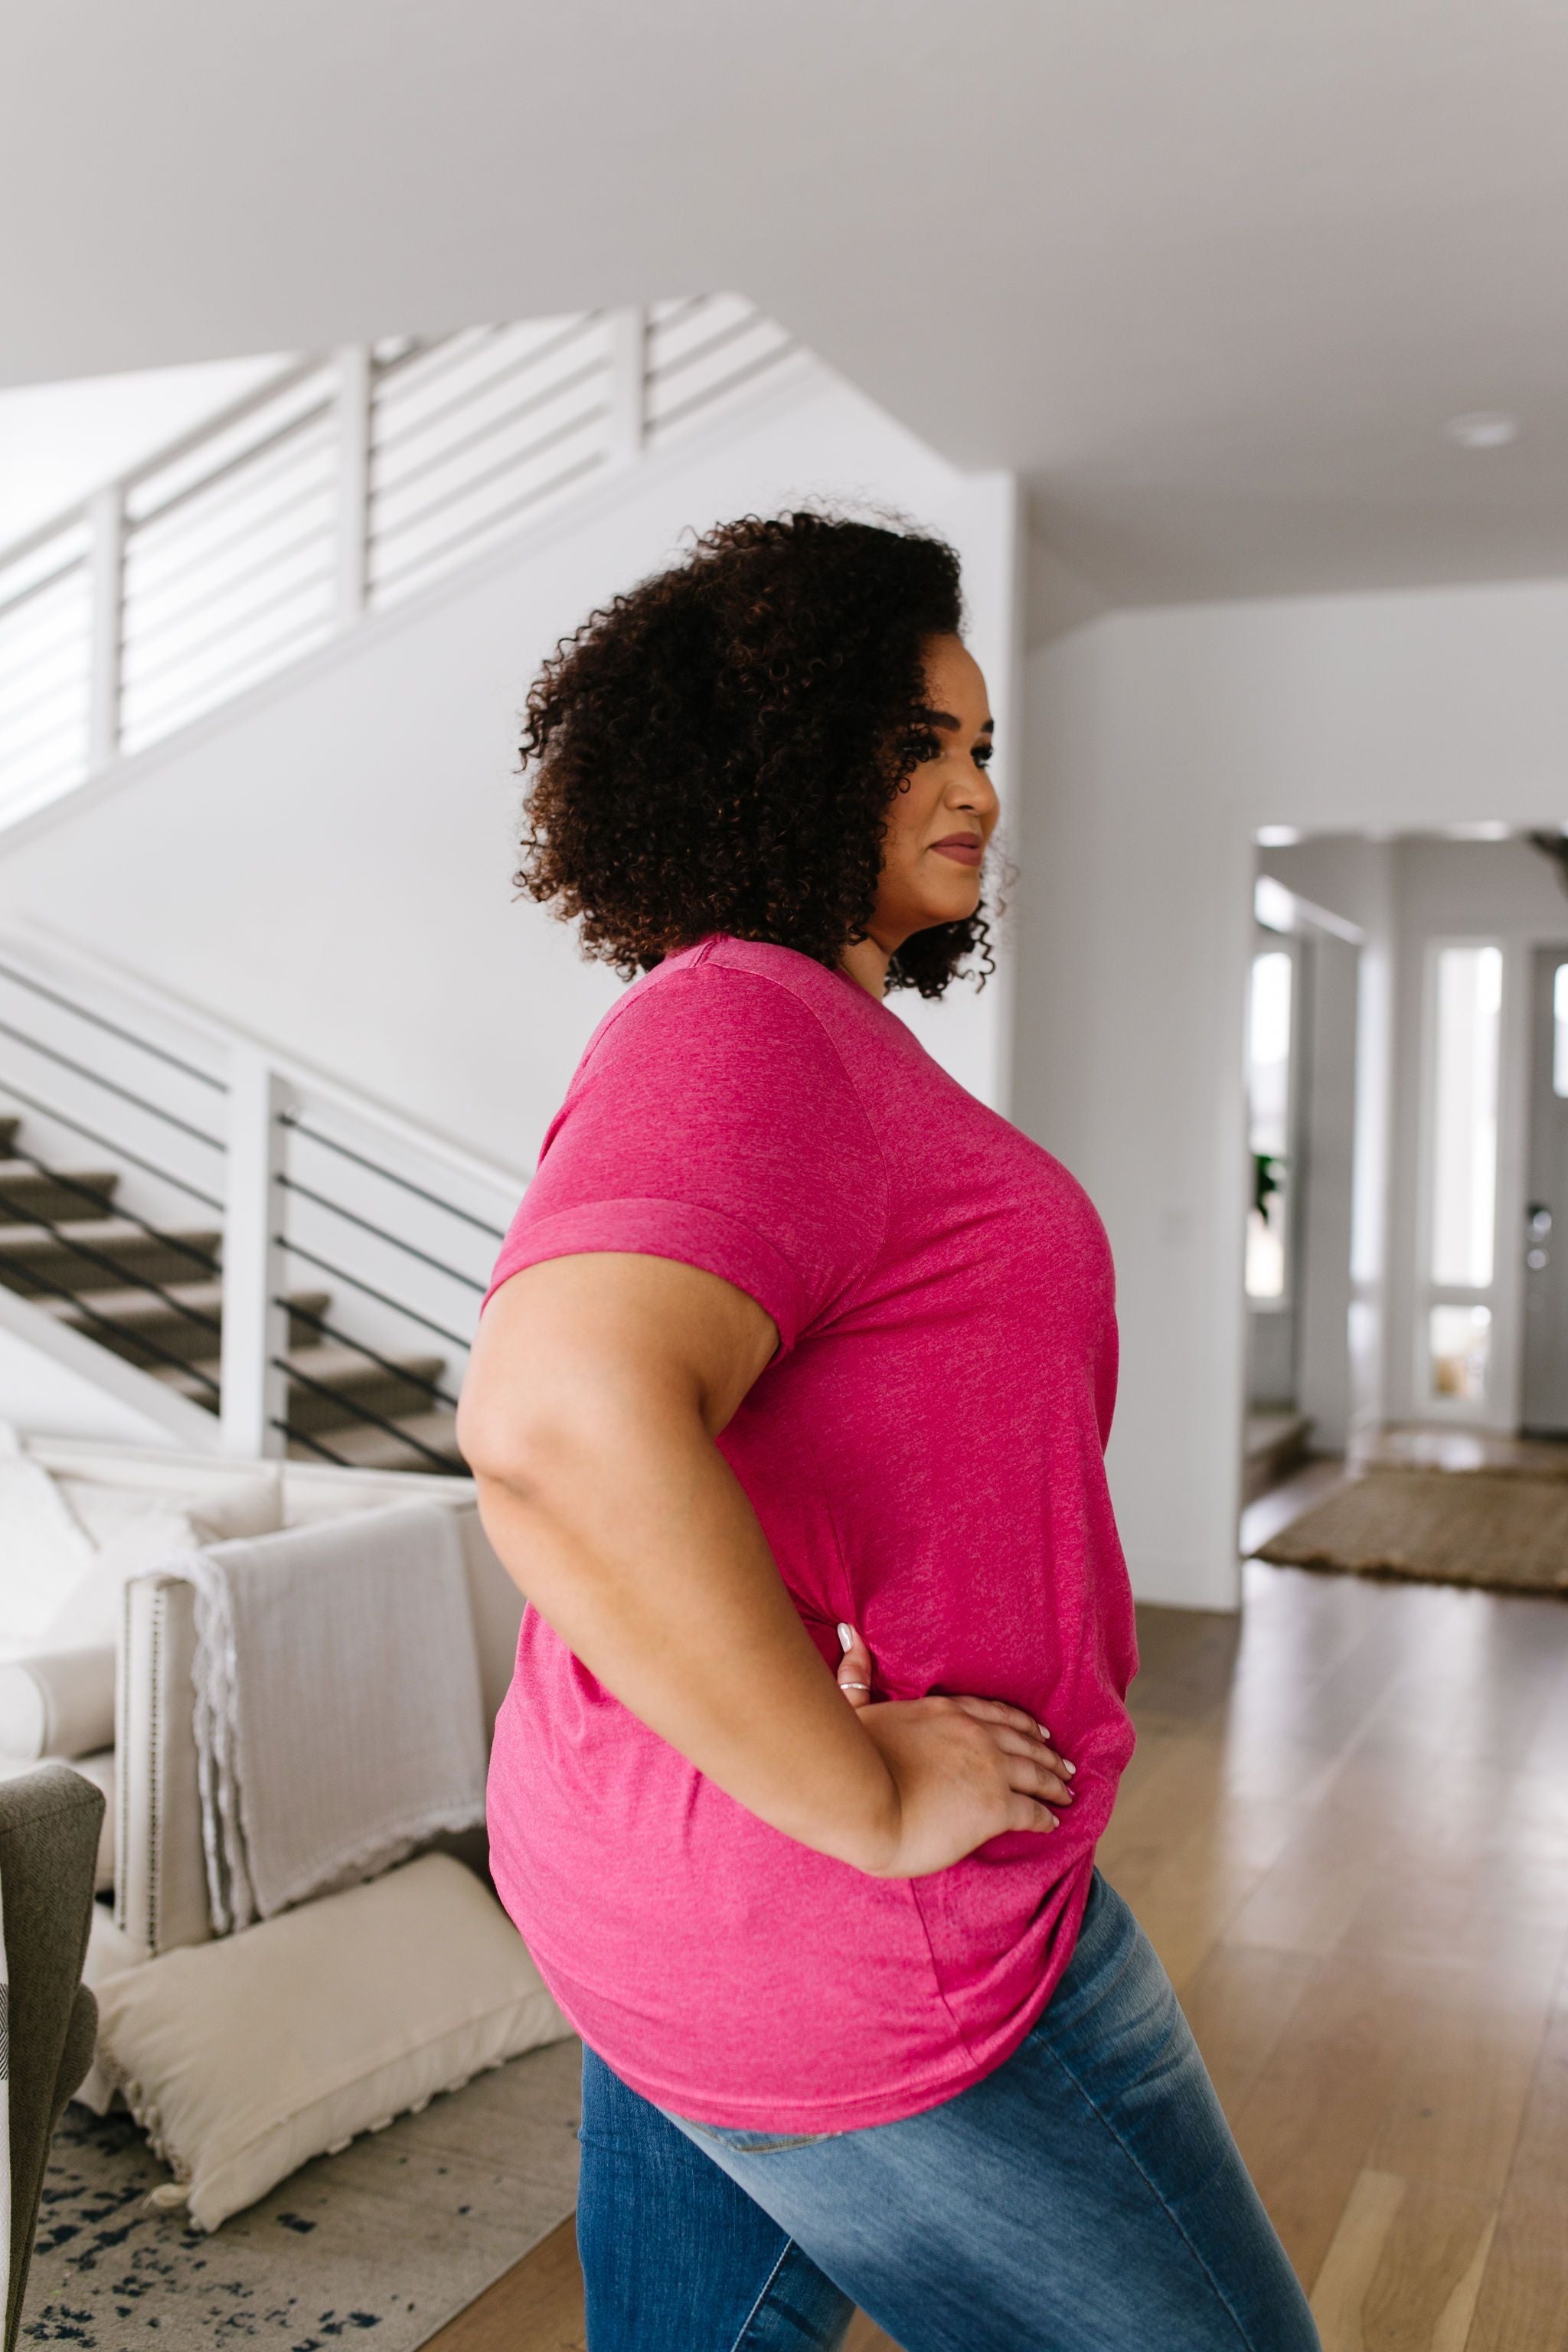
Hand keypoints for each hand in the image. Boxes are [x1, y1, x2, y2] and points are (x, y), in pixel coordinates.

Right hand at [834, 1622, 1076, 1879]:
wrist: (861, 1803)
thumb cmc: (849, 1760)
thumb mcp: (853, 1707)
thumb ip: (857, 1673)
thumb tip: (849, 1631)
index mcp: (944, 1711)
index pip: (994, 1712)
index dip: (1020, 1722)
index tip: (1038, 1730)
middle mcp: (974, 1734)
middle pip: (1023, 1740)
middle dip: (1046, 1751)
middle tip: (1064, 1762)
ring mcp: (990, 1768)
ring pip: (1036, 1773)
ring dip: (1054, 1781)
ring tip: (1066, 1791)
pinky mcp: (996, 1806)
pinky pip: (1032, 1810)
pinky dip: (1046, 1816)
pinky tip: (1052, 1822)